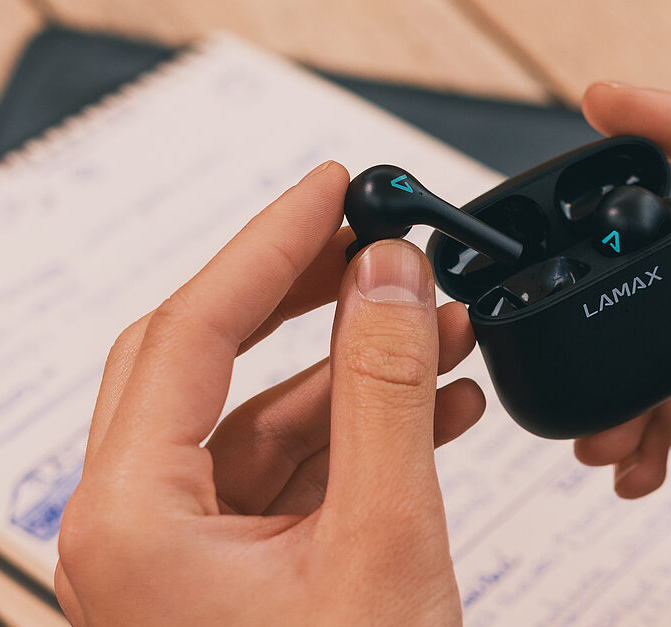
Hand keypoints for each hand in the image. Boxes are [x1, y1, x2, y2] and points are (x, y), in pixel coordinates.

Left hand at [56, 162, 481, 625]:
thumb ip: (387, 392)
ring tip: (442, 329)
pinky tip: (436, 404)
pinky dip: (364, 431)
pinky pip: (295, 473)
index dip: (268, 246)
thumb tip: (392, 275)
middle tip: (376, 240)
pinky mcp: (243, 575)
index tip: (332, 188)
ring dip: (356, 369)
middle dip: (305, 298)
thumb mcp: (383, 536)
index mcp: (131, 524)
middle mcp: (139, 533)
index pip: (190, 332)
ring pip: (263, 419)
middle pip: (209, 361)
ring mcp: (190, 558)